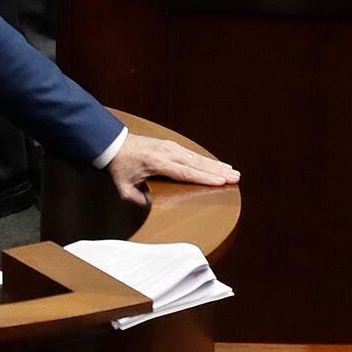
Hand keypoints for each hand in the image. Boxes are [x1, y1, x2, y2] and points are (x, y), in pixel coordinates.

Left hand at [107, 132, 239, 207]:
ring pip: (198, 157)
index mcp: (157, 163)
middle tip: (236, 176)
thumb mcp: (124, 188)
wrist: (115, 144)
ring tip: (232, 171)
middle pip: (197, 163)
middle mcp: (168, 152)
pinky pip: (192, 154)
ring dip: (216, 164)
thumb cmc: (120, 167)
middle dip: (218, 171)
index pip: (186, 172)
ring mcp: (171, 146)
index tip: (221, 181)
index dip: (204, 178)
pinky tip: (217, 164)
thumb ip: (139, 200)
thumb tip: (154, 207)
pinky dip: (206, 160)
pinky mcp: (172, 145)